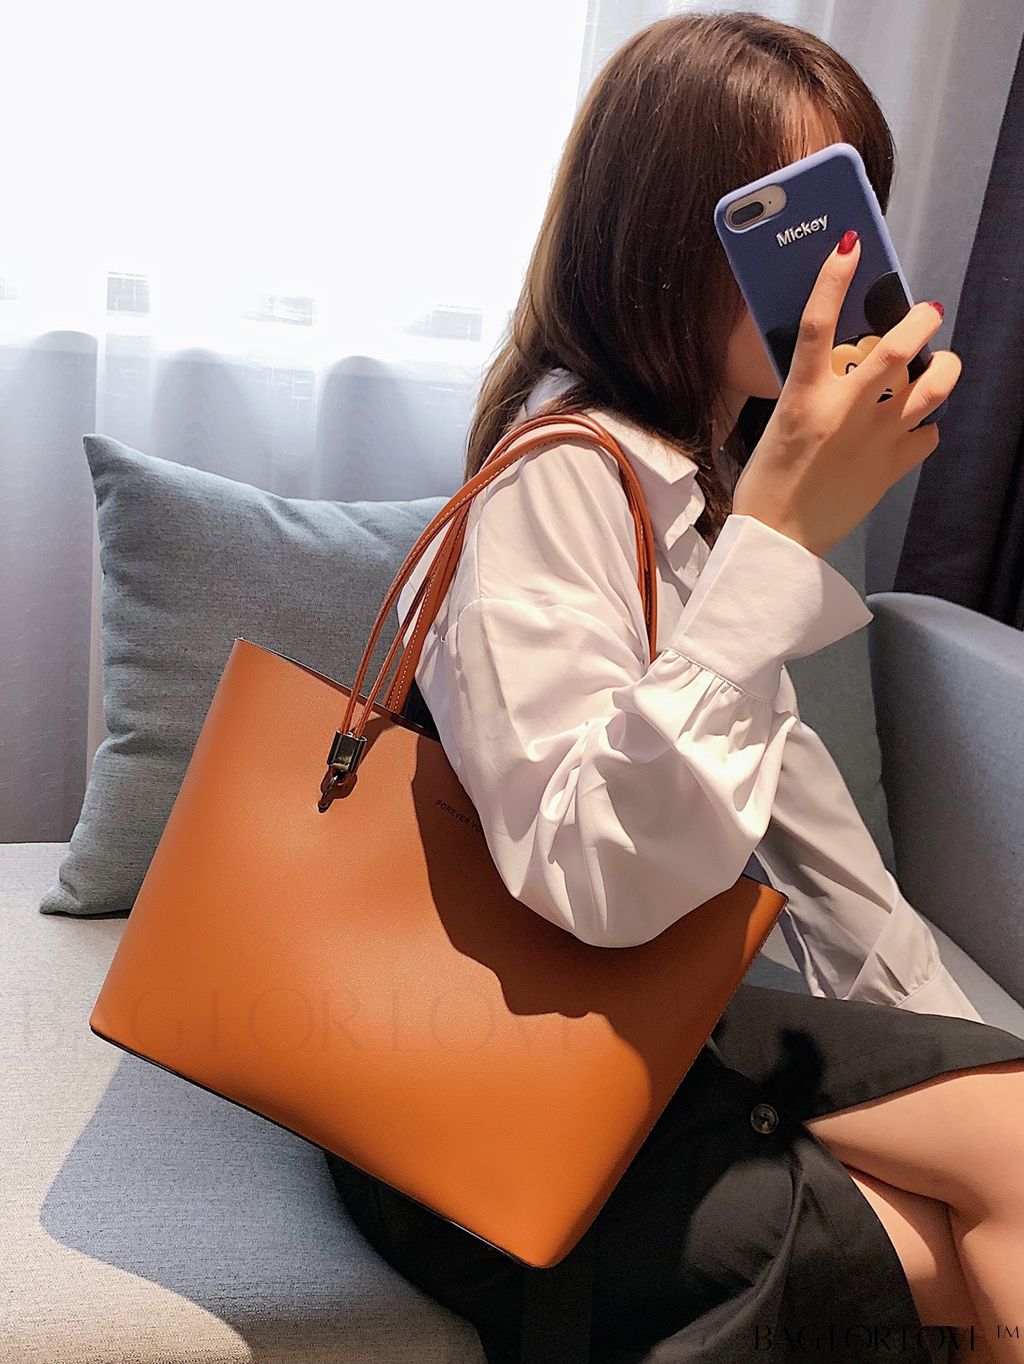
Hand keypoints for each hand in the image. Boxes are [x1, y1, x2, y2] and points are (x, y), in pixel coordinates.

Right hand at [733, 231, 961, 559]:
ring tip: (944, 364)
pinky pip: (928, 435)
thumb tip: (840, 361)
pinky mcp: (891, 469)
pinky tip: (915, 427)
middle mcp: (844, 414)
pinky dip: (927, 426)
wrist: (778, 541)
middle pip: (897, 350)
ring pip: (932, 389)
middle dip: (920, 320)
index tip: (850, 244)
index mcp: (802, 399)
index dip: (833, 278)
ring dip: (945, 369)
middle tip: (928, 309)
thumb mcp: (779, 424)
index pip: (817, 325)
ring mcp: (874, 441)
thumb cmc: (768, 484)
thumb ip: (810, 390)